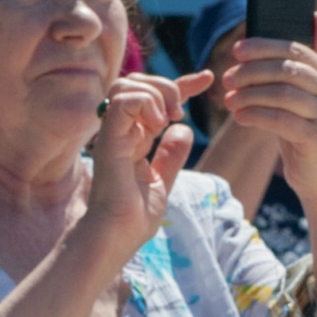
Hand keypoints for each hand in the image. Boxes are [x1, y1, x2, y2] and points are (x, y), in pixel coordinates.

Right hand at [87, 70, 205, 245]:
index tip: (207, 78)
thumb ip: (171, 155)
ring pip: (128, 84)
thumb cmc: (133, 218)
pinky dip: (146, 103)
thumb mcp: (162, 180)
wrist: (116, 237)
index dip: (182, 83)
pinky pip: (123, 101)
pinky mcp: (109, 139)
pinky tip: (158, 124)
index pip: (154, 98)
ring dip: (157, 93)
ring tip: (170, 119)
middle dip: (168, 85)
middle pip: (138, 81)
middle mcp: (121, 131)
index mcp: (133, 138)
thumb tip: (184, 130)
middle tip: (181, 112)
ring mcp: (112, 133)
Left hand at [213, 14, 316, 193]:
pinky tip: (239, 117)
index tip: (237, 51)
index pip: (295, 49)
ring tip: (229, 101)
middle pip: (287, 69)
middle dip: (252, 71)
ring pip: (281, 94)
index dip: (264, 47)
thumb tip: (315, 15)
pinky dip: (255, 115)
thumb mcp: (305, 94)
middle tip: (227, 79)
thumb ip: (305, 61)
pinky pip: (280, 119)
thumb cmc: (305, 129)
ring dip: (249, 95)